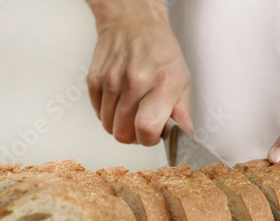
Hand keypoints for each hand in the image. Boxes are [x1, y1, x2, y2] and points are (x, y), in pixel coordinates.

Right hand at [86, 0, 192, 145]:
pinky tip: (120, 101)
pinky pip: (98, 114)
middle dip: (134, 135)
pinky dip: (108, 114)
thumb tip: (185, 133)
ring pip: (108, 126)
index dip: (148, 139)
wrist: (133, 21)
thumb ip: (182, 111)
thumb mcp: (181, 78)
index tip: (153, 134)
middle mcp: (135, 81)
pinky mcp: (94, 79)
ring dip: (120, 125)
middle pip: (123, 133)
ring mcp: (112, 80)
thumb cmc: (160, 49)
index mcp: (162, 82)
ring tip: (131, 111)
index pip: (146, 128)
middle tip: (142, 123)